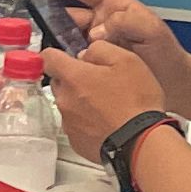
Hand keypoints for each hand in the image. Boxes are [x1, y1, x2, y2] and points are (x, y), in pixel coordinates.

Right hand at [40, 0, 189, 101]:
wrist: (176, 86)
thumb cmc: (168, 54)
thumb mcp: (151, 29)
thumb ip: (125, 22)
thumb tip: (96, 32)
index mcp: (114, 7)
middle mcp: (102, 23)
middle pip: (68, 14)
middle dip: (50, 17)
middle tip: (33, 24)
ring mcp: (97, 45)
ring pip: (68, 39)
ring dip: (56, 42)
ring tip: (43, 48)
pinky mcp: (95, 66)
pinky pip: (74, 60)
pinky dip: (65, 62)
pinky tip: (57, 68)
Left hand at [47, 33, 173, 161]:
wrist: (141, 142)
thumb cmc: (136, 102)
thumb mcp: (126, 60)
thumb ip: (100, 49)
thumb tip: (86, 54)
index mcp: (74, 77)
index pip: (48, 58)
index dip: (57, 54)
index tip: (66, 56)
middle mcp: (65, 100)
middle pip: (60, 82)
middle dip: (75, 79)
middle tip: (101, 81)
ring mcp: (69, 123)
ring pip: (68, 103)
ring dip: (82, 101)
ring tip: (109, 105)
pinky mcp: (76, 141)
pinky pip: (76, 124)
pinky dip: (88, 121)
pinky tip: (107, 122)